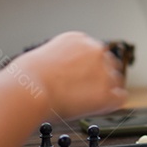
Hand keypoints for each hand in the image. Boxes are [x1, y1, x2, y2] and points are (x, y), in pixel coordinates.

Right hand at [9, 32, 127, 119]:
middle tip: (83, 91)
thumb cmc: (27, 77)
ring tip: (83, 100)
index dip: (87, 67)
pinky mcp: (106, 92)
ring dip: (104, 90)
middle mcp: (95, 50)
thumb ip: (61, 60)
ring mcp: (103, 71)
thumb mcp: (43, 56)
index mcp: (78, 39)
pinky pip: (119, 97)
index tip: (80, 77)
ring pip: (115, 80)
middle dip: (99, 77)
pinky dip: (110, 103)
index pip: (94, 51)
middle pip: (109, 63)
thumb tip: (61, 73)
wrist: (27, 89)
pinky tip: (96, 107)